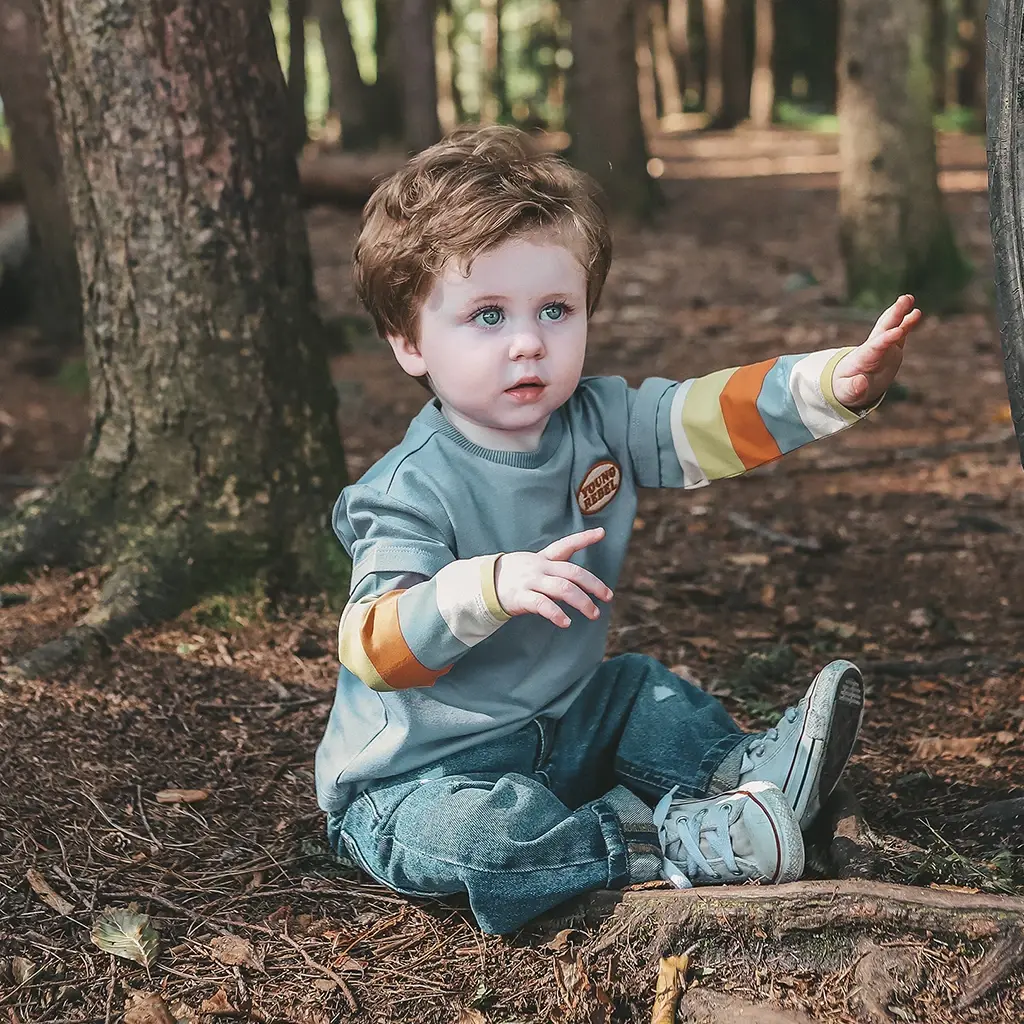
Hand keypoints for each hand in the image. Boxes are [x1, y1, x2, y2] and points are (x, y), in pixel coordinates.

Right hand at [494, 527, 612, 628]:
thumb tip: (579, 582)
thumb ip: (555, 570)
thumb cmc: (514, 577)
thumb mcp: (534, 566)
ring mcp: (530, 581)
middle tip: (608, 597)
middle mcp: (539, 567)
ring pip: (563, 589)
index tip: (601, 532)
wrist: (483, 585)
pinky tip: (566, 622)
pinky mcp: (521, 597)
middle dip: (593, 584)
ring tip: (593, 613)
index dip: (583, 538)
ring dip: (582, 602)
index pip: (565, 545)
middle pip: (572, 572)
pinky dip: (556, 614)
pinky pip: (542, 605)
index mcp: (543, 558)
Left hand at [832, 294, 922, 409]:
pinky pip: (900, 334)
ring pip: (891, 327)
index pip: (875, 346)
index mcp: (862, 358)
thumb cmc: (845, 389)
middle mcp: (873, 348)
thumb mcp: (846, 393)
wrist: (848, 385)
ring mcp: (882, 347)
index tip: (897, 331)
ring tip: (909, 298)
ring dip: (900, 313)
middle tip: (904, 299)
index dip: (886, 339)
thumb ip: (853, 388)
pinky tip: (916, 312)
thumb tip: (861, 382)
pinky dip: (907, 323)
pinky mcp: (890, 349)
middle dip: (893, 315)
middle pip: (883, 329)